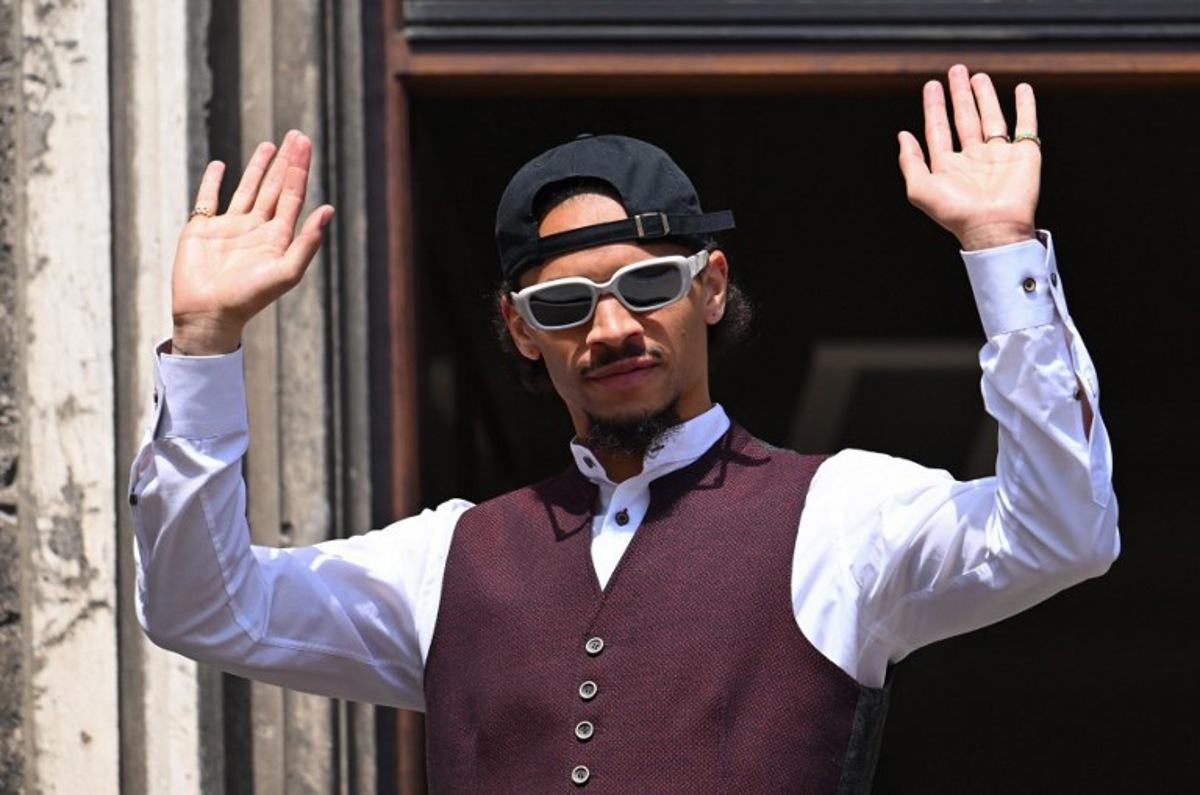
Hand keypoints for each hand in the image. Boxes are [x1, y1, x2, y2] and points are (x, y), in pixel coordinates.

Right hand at [171, 130, 333, 354]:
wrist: (209, 313)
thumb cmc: (249, 298)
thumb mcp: (286, 272)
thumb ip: (307, 242)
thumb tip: (329, 210)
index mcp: (277, 237)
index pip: (292, 195)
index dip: (299, 169)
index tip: (304, 144)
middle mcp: (256, 229)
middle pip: (275, 187)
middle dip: (286, 162)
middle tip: (296, 135)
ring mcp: (229, 227)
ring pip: (247, 189)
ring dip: (259, 168)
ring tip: (269, 145)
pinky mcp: (202, 229)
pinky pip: (208, 199)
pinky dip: (213, 181)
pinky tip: (220, 166)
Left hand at [898, 64, 1039, 250]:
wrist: (993, 226)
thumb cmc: (955, 212)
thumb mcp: (920, 188)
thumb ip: (909, 161)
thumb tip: (902, 135)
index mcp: (948, 167)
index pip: (939, 129)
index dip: (934, 107)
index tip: (932, 86)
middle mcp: (972, 159)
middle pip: (964, 118)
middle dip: (959, 94)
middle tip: (956, 70)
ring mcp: (998, 156)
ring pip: (991, 118)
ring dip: (985, 96)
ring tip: (978, 76)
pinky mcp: (1023, 154)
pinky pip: (1025, 125)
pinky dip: (1025, 106)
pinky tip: (1021, 89)